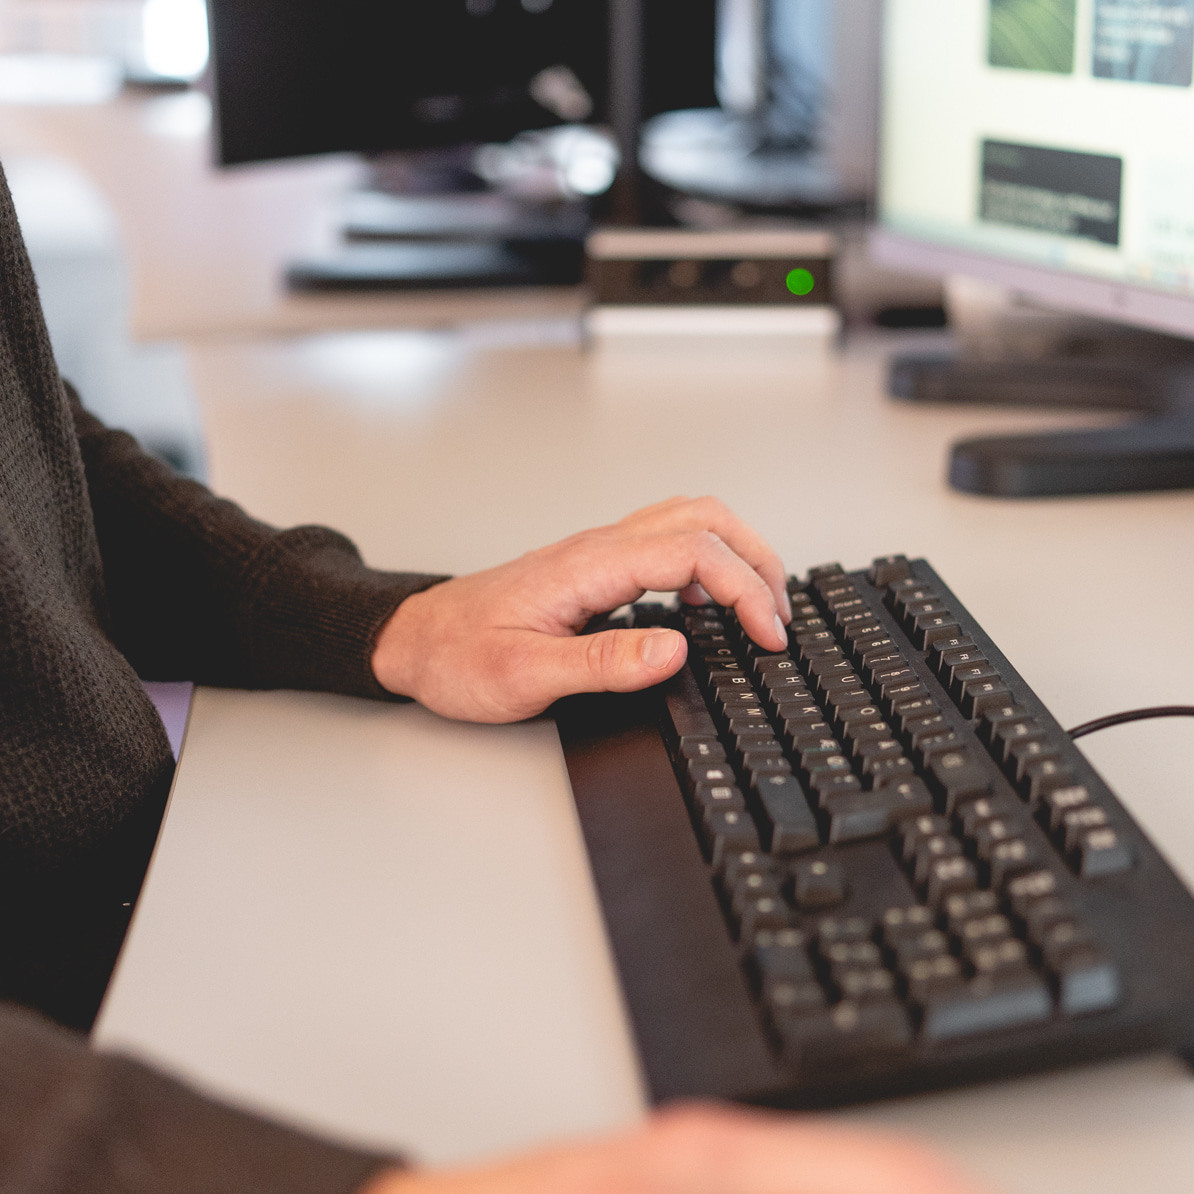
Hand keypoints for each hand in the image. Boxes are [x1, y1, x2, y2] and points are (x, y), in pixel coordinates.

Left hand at [372, 496, 792, 722]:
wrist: (414, 641)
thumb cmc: (458, 657)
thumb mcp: (525, 675)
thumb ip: (603, 663)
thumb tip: (673, 648)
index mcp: (588, 566)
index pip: (691, 553)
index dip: (743, 590)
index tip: (768, 635)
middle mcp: (598, 547)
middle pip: (703, 518)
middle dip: (757, 559)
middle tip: (780, 617)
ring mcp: (598, 553)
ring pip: (689, 521)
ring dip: (736, 554)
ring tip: (761, 605)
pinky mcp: (596, 568)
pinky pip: (668, 542)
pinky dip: (708, 563)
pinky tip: (708, 606)